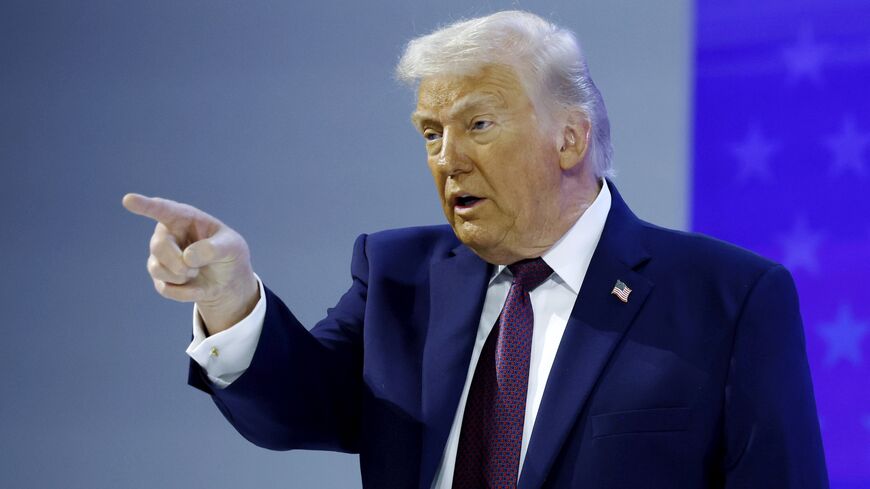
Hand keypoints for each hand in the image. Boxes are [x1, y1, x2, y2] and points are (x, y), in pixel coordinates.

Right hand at [122, 193, 258, 335]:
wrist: (228, 280)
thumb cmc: (229, 254)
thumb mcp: (232, 247)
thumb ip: (214, 249)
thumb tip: (187, 258)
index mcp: (185, 218)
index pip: (162, 209)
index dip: (145, 205)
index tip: (129, 200)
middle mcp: (168, 233)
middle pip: (159, 246)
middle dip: (178, 262)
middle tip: (196, 268)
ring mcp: (161, 256)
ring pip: (157, 268)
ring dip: (182, 276)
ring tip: (197, 272)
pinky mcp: (160, 277)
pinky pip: (165, 288)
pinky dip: (185, 292)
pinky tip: (196, 287)